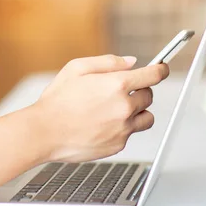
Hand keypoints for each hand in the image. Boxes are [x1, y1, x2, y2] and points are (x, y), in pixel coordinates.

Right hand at [31, 55, 169, 162]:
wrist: (44, 132)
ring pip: (147, 118)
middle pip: (149, 96)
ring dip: (137, 112)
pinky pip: (130, 134)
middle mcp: (124, 107)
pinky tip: (101, 124)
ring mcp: (123, 128)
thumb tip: (131, 62)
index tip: (161, 69)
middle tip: (120, 92)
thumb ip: (108, 61)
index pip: (153, 75)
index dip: (160, 70)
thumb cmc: (57, 101)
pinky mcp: (118, 144)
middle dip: (139, 91)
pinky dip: (122, 128)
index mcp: (116, 84)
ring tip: (115, 111)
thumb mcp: (76, 68)